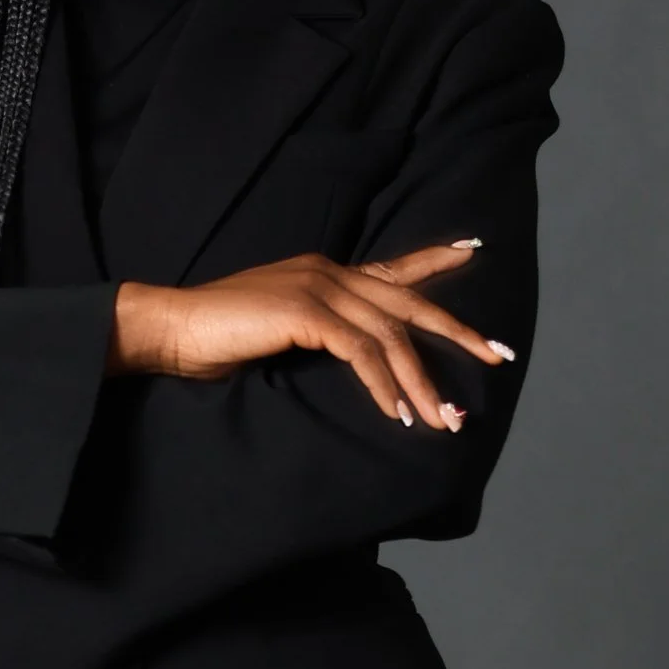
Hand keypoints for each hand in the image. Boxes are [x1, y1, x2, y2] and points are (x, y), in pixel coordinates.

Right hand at [107, 242, 512, 431]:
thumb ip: (318, 334)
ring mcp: (319, 289)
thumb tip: (353, 360)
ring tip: (446, 418)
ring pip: (391, 337)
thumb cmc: (216, 338)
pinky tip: (398, 413)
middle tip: (497, 356)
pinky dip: (383, 385)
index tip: (473, 250)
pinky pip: (361, 353)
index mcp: (325, 273)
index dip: (435, 258)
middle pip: (409, 305)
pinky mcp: (306, 314)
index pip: (392, 267)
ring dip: (421, 383)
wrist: (172, 327)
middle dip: (458, 333)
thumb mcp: (278, 330)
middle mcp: (329, 273)